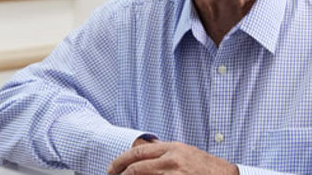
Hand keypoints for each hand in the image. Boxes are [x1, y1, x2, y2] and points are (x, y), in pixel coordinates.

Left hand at [108, 141, 238, 174]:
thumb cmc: (206, 166)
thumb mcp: (185, 151)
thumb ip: (166, 150)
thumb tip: (149, 147)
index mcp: (172, 148)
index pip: (139, 152)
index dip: (122, 159)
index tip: (113, 167)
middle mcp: (171, 160)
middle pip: (137, 166)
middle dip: (120, 172)